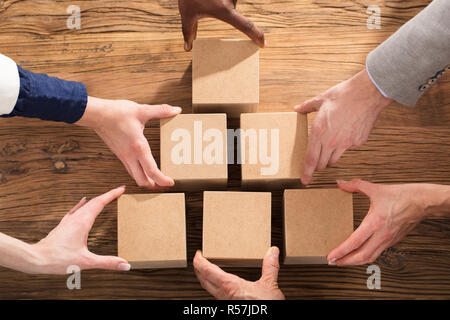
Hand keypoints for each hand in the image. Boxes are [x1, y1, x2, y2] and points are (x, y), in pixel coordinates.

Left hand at [31, 186, 129, 273]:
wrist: (35, 259)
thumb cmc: (57, 259)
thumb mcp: (86, 262)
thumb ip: (107, 262)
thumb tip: (125, 264)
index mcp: (83, 222)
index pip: (100, 203)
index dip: (112, 194)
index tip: (121, 188)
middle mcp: (75, 219)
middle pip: (94, 202)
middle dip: (108, 195)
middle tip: (118, 191)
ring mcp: (68, 221)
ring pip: (85, 205)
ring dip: (97, 200)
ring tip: (105, 198)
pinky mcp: (63, 226)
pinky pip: (75, 210)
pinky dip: (83, 204)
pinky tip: (82, 203)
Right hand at [77, 97, 181, 188]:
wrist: (96, 114)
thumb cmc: (117, 113)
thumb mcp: (142, 110)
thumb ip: (161, 111)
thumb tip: (176, 110)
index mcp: (138, 147)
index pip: (152, 171)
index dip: (162, 180)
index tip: (171, 182)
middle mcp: (130, 155)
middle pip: (142, 180)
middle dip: (154, 185)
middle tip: (165, 183)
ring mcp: (123, 156)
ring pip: (135, 176)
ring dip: (146, 180)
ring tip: (156, 179)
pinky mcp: (119, 154)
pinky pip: (130, 169)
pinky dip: (138, 173)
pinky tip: (143, 167)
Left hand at [178, 0, 264, 50]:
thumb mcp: (186, 14)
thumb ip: (188, 32)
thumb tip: (188, 48)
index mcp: (224, 11)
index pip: (245, 26)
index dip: (256, 35)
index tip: (263, 43)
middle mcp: (231, 1)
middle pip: (230, 13)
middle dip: (219, 10)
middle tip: (206, 3)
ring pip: (229, 3)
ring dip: (219, 1)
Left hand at [194, 247, 284, 299]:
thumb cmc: (265, 306)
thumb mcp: (269, 284)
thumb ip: (270, 267)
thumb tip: (272, 252)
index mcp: (230, 286)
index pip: (208, 271)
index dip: (200, 262)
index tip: (197, 255)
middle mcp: (224, 296)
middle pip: (204, 281)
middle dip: (199, 270)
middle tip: (198, 262)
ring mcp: (226, 303)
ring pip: (209, 290)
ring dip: (206, 279)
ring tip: (207, 273)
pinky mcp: (230, 308)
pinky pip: (217, 296)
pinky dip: (214, 288)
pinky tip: (222, 288)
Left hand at [294, 69, 392, 184]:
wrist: (367, 93)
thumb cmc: (343, 95)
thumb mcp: (321, 99)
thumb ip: (307, 106)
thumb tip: (297, 108)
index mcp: (319, 131)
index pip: (310, 158)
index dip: (307, 172)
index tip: (304, 181)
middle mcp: (331, 141)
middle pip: (321, 163)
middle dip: (317, 164)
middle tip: (316, 159)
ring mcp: (346, 143)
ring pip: (334, 159)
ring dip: (330, 157)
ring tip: (330, 145)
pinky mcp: (358, 142)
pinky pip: (348, 149)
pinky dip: (345, 146)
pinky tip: (346, 133)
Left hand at [328, 179, 430, 265]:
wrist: (424, 201)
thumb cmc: (403, 196)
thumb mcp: (376, 189)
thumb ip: (355, 185)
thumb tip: (341, 183)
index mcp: (375, 223)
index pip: (354, 242)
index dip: (341, 252)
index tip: (331, 256)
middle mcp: (382, 235)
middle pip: (361, 256)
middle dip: (345, 262)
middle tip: (333, 262)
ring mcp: (389, 239)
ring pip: (370, 257)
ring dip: (355, 261)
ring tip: (344, 261)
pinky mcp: (393, 240)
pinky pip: (378, 252)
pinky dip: (366, 255)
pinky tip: (360, 252)